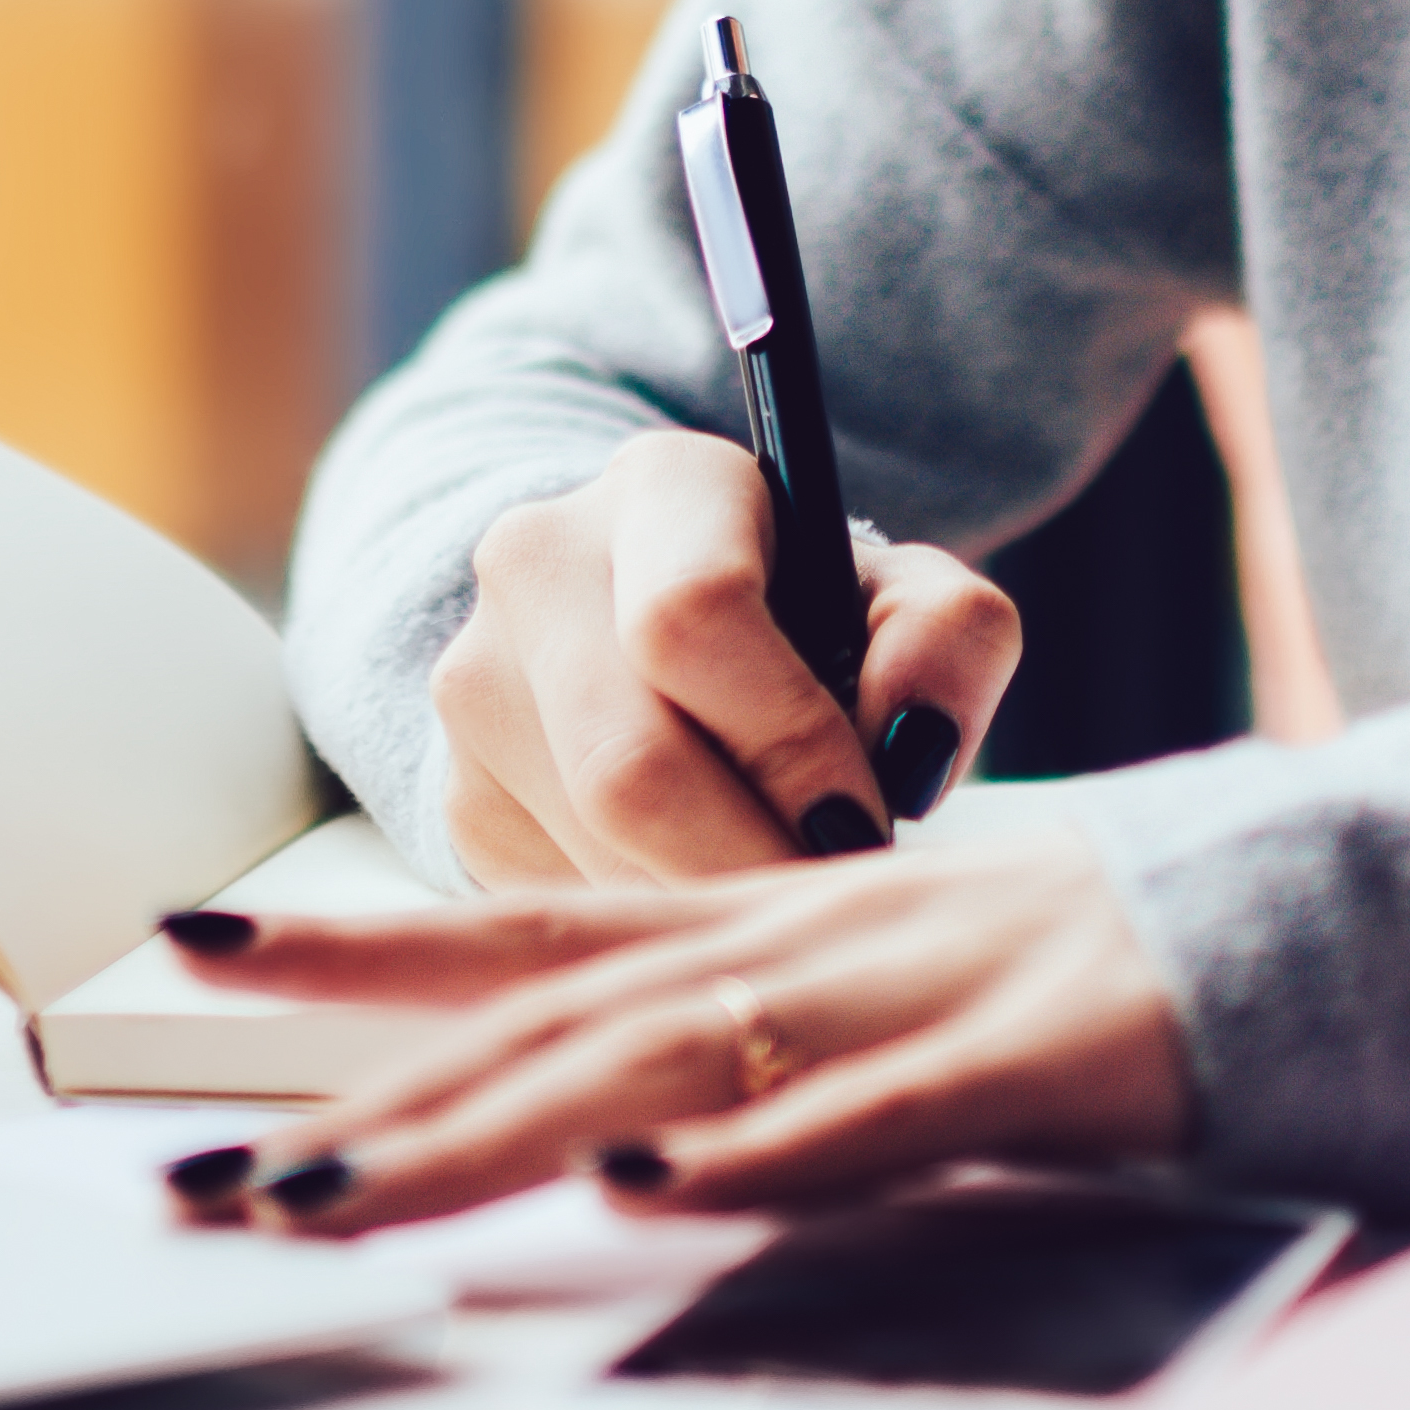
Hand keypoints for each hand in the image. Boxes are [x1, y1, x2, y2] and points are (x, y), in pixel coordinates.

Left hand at [161, 823, 1186, 1235]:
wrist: (1362, 897)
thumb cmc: (1134, 965)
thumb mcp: (925, 988)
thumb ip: (788, 1046)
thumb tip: (640, 1135)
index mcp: (788, 916)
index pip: (532, 926)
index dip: (358, 945)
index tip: (186, 956)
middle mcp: (824, 936)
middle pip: (552, 1010)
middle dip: (356, 1099)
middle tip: (190, 1188)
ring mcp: (929, 988)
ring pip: (665, 1063)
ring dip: (482, 1140)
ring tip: (325, 1208)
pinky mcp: (1040, 1055)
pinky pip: (874, 1121)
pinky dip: (750, 1159)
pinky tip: (638, 1200)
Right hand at [432, 429, 1022, 885]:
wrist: (641, 617)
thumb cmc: (801, 612)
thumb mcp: (897, 596)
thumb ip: (950, 642)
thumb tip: (911, 746)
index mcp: (662, 488)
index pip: (693, 616)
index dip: (788, 742)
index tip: (863, 822)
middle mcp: (537, 565)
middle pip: (629, 764)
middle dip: (748, 861)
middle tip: (828, 902)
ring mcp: (478, 685)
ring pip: (596, 851)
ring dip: (707, 905)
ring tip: (782, 889)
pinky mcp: (459, 793)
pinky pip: (563, 900)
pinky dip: (653, 921)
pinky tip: (707, 889)